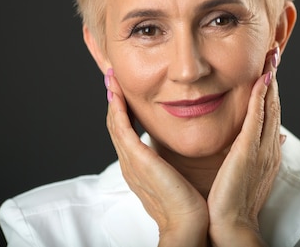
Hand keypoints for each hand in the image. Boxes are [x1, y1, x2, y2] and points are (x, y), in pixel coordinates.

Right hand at [105, 69, 208, 246]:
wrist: (188, 225)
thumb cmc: (187, 203)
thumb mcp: (175, 175)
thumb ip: (171, 159)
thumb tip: (179, 145)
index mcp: (138, 166)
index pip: (125, 130)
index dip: (121, 108)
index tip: (122, 87)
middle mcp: (130, 163)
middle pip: (114, 123)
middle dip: (112, 98)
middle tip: (111, 75)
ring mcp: (131, 162)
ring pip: (115, 123)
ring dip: (112, 98)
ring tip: (111, 77)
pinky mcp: (138, 162)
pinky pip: (122, 131)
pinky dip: (117, 111)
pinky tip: (117, 95)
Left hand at [206, 47, 283, 246]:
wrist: (231, 226)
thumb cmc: (232, 203)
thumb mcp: (245, 174)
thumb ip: (250, 154)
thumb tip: (261, 140)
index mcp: (267, 152)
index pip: (271, 114)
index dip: (272, 90)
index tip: (269, 69)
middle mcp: (269, 148)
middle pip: (275, 105)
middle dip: (275, 78)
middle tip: (274, 54)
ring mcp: (261, 149)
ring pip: (270, 107)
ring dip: (271, 81)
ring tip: (271, 58)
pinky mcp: (248, 152)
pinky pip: (257, 119)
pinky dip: (262, 97)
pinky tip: (262, 79)